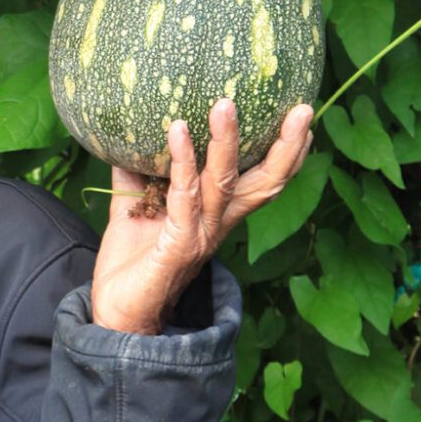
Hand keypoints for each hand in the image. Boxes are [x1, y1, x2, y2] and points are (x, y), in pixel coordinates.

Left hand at [90, 98, 313, 335]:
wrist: (118, 316)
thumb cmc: (131, 266)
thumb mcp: (133, 211)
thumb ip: (135, 175)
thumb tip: (125, 137)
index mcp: (217, 216)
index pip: (262, 181)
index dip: (286, 153)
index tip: (301, 118)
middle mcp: (218, 225)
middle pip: (264, 183)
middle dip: (286, 146)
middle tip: (302, 109)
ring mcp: (201, 235)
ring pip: (224, 183)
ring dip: (226, 142)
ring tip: (225, 105)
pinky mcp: (179, 245)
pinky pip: (185, 197)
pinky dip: (183, 161)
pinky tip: (178, 129)